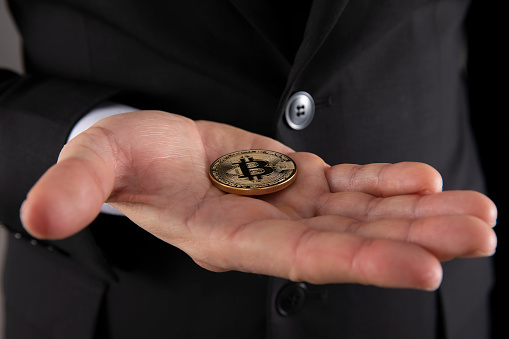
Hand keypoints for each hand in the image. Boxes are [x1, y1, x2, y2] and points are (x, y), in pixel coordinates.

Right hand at [20, 110, 496, 289]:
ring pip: (362, 212)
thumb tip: (38, 216)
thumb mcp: (96, 163)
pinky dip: (387, 182)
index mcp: (228, 236)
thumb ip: (79, 189)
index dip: (363, 262)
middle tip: (483, 235)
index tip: (428, 268)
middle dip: (417, 239)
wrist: (145, 151)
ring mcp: (287, 203)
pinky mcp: (295, 176)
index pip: (305, 258)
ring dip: (418, 212)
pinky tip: (423, 178)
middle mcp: (269, 228)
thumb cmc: (123, 159)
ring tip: (480, 214)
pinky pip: (350, 182)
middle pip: (352, 240)